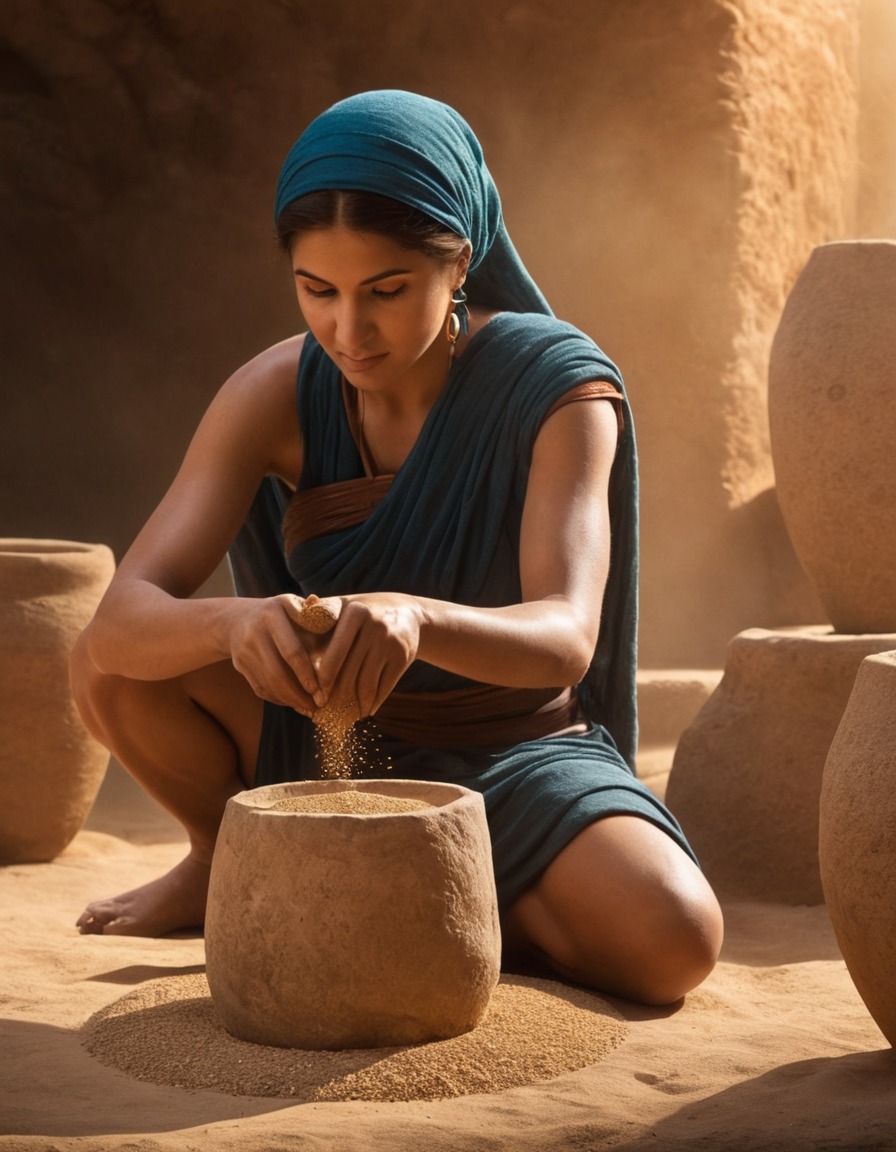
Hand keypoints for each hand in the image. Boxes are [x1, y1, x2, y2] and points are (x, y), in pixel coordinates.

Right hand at [228, 594, 329, 714]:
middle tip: (317, 707)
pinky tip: (293, 703)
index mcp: (273, 614)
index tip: (320, 690)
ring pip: (268, 684)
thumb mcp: (296, 605)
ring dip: (289, 700)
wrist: (238, 618)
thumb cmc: (282, 613)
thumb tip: (342, 638)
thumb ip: (317, 616)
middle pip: (277, 673)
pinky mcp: (239, 665)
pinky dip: (278, 699)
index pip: (292, 651)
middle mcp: (255, 632)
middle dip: (298, 695)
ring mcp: (244, 650)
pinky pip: (260, 688)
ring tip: (308, 708)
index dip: (306, 674)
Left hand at [312, 592, 422, 718]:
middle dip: (337, 695)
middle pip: (350, 672)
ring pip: (367, 684)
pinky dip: (373, 703)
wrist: (409, 612)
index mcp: (355, 612)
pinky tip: (365, 710)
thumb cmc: (364, 612)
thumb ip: (319, 613)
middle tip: (326, 710)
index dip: (322, 678)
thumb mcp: (344, 605)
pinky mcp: (403, 657)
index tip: (314, 694)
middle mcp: (375, 625)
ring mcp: (391, 642)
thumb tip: (290, 627)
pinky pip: (384, 687)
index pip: (334, 653)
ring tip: (345, 715)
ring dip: (355, 704)